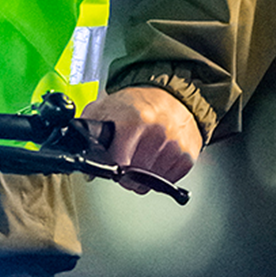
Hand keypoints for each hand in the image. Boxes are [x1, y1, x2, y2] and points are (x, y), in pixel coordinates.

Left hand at [80, 85, 202, 193]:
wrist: (172, 95)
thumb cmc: (138, 103)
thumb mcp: (107, 107)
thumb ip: (90, 131)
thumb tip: (87, 169)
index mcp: (134, 120)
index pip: (120, 160)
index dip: (112, 166)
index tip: (111, 163)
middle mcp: (158, 133)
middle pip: (136, 175)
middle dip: (127, 173)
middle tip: (127, 158)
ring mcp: (175, 146)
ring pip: (152, 181)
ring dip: (144, 175)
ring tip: (143, 155)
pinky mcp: (187, 156)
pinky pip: (169, 180)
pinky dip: (161, 174)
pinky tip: (157, 157)